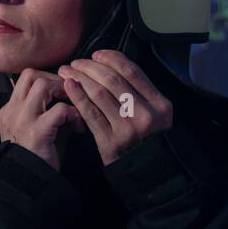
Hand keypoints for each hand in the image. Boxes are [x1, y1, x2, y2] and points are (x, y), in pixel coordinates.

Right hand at [0, 68, 84, 171]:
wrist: (27, 184)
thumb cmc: (36, 159)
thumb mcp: (38, 130)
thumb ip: (50, 113)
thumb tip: (73, 99)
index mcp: (9, 110)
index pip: (24, 80)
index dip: (47, 79)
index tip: (62, 91)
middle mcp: (12, 110)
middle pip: (31, 74)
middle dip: (54, 79)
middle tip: (69, 93)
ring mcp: (22, 119)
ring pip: (42, 84)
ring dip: (63, 91)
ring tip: (74, 105)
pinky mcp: (37, 131)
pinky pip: (60, 109)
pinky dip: (73, 114)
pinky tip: (79, 127)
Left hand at [57, 49, 172, 165]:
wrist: (147, 174)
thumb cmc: (147, 140)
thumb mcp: (156, 114)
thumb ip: (140, 92)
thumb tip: (110, 66)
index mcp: (160, 104)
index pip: (132, 71)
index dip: (111, 58)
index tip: (96, 54)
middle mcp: (145, 114)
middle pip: (113, 80)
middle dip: (90, 67)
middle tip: (76, 62)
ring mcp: (127, 129)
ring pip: (99, 93)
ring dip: (80, 78)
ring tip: (67, 72)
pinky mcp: (110, 142)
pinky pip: (90, 114)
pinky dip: (77, 96)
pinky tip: (68, 87)